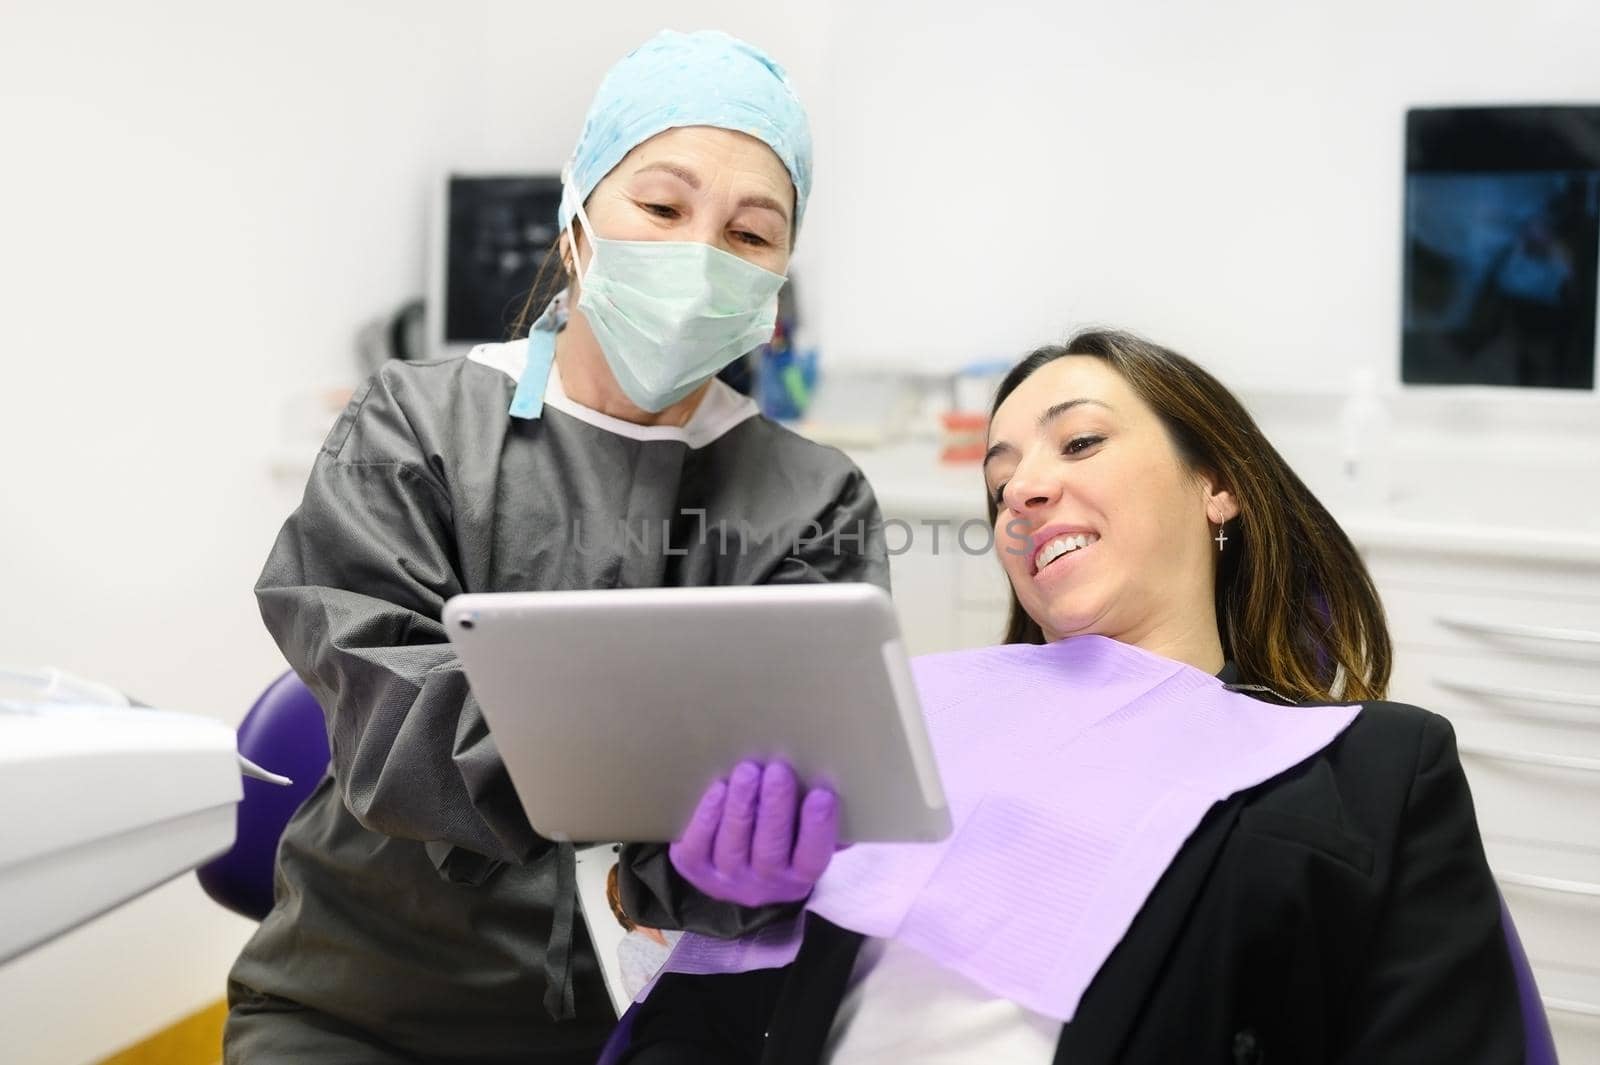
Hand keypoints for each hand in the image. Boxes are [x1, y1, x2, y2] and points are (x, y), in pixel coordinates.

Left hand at [668, 760, 839, 908]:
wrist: (730, 870)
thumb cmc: (780, 838)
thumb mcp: (806, 837)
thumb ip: (826, 823)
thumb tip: (847, 784)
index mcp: (799, 876)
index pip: (812, 858)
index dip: (818, 828)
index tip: (822, 793)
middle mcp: (764, 884)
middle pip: (770, 850)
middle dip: (775, 808)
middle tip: (779, 770)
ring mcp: (726, 879)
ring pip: (733, 846)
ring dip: (741, 806)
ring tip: (747, 771)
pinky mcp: (694, 869)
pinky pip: (697, 848)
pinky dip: (706, 819)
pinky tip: (717, 789)